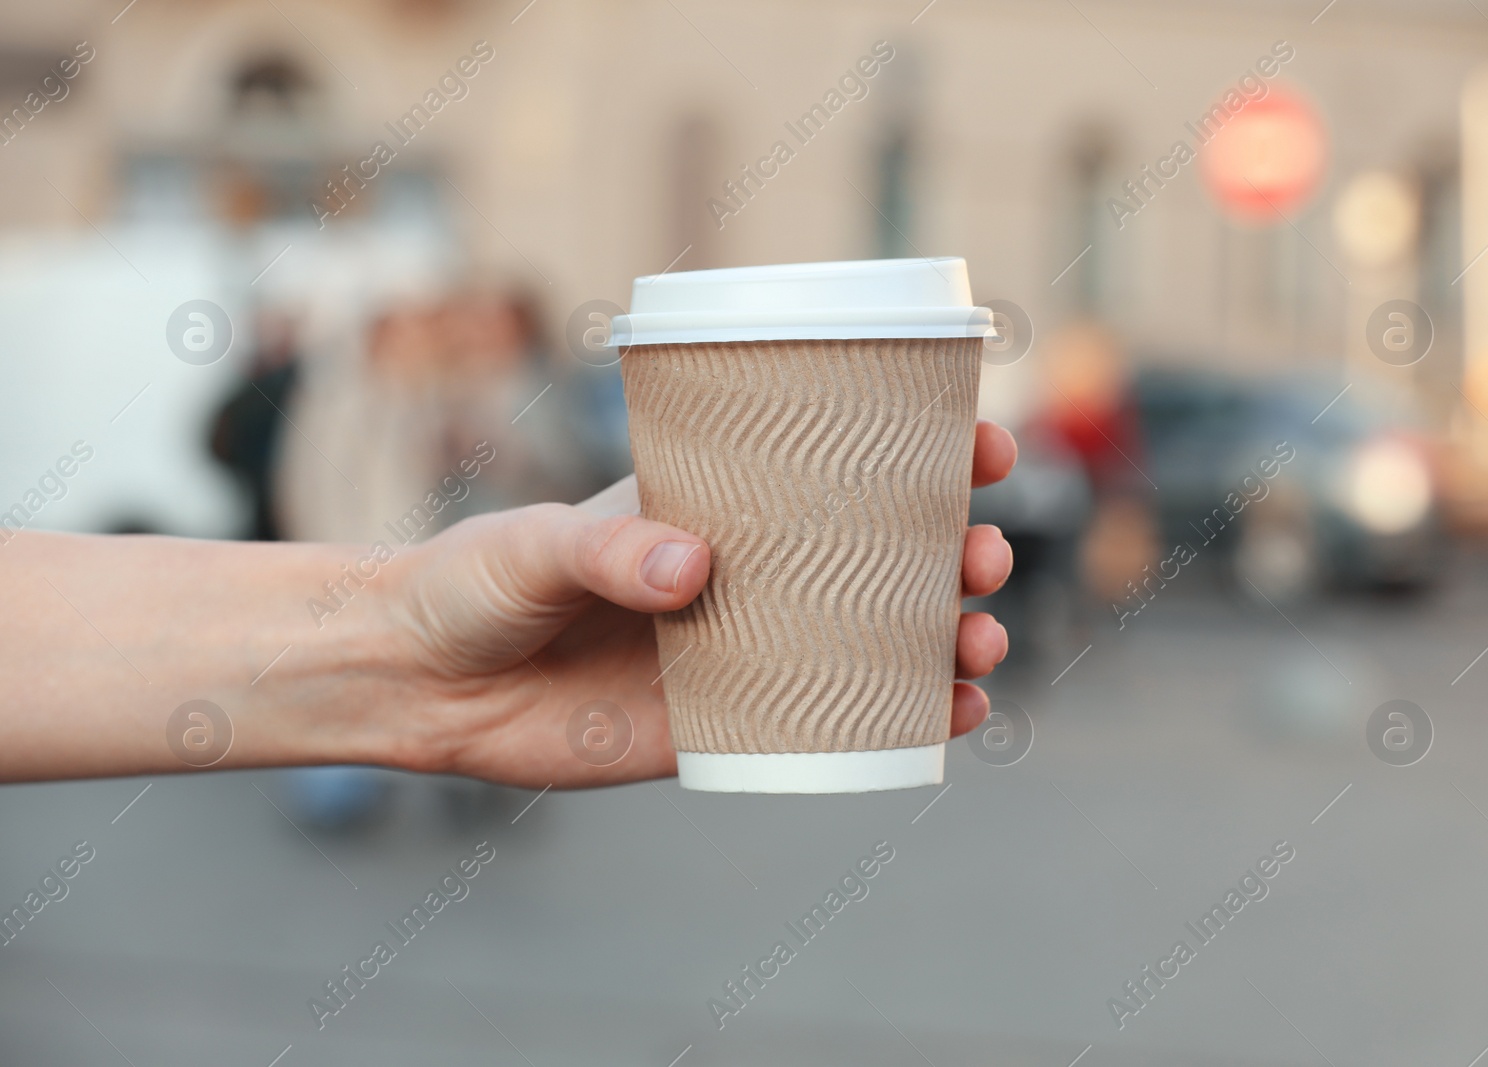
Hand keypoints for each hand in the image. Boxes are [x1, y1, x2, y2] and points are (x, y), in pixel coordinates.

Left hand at [388, 420, 1016, 787]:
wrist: (419, 684)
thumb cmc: (472, 582)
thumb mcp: (535, 545)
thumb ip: (608, 551)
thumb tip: (694, 570)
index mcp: (713, 506)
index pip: (832, 468)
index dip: (919, 454)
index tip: (978, 446)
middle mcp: (745, 576)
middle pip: (879, 558)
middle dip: (953, 552)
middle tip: (978, 557)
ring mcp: (742, 653)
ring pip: (874, 642)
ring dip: (946, 638)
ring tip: (979, 642)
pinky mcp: (723, 729)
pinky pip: (830, 727)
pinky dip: (900, 721)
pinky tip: (951, 716)